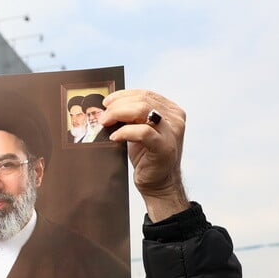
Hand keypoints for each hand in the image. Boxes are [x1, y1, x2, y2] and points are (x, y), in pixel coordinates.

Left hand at [102, 90, 187, 219]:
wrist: (159, 183)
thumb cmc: (147, 156)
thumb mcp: (140, 130)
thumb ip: (132, 116)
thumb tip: (107, 105)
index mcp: (171, 111)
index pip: (145, 94)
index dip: (123, 96)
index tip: (106, 103)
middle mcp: (175, 119)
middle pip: (142, 100)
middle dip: (118, 106)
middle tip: (103, 116)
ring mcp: (172, 132)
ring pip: (142, 111)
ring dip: (118, 114)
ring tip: (106, 123)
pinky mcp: (164, 147)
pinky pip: (142, 132)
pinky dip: (125, 132)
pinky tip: (115, 137)